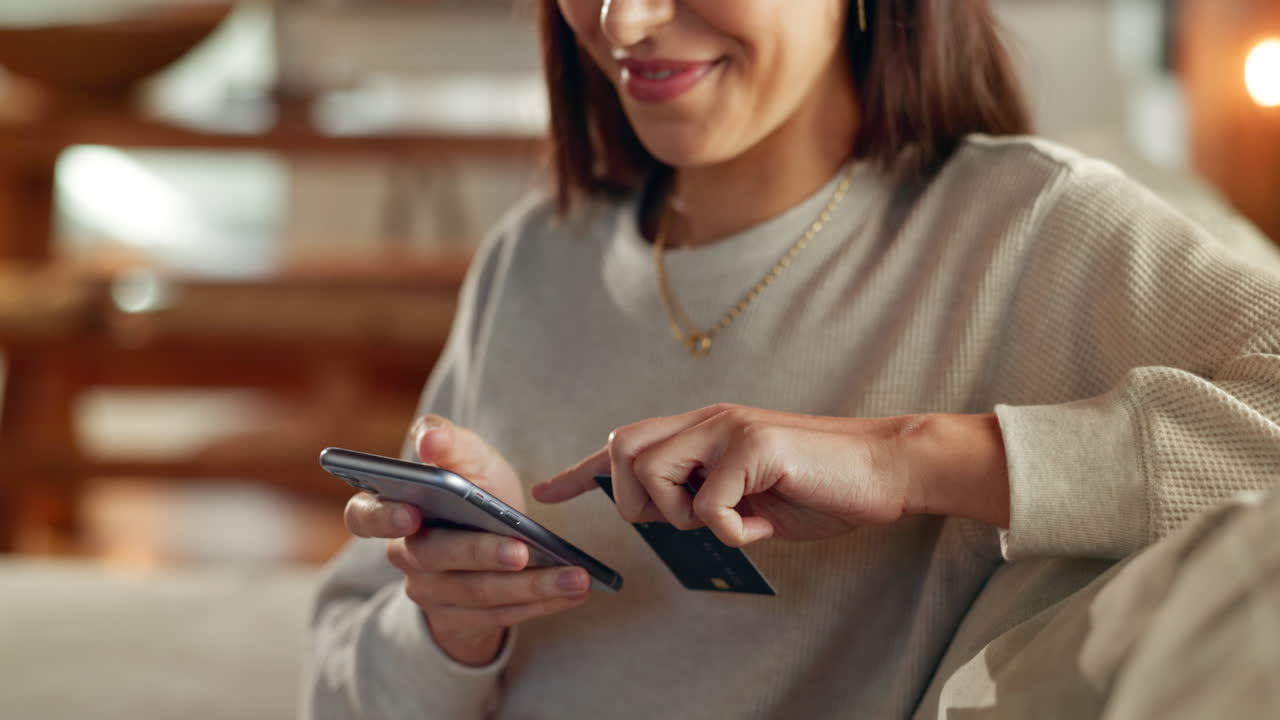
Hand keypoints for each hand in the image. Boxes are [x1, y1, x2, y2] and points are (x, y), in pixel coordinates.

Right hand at [344, 415, 590, 665]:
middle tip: (521, 550)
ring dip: (529, 586)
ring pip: (476, 594)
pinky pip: (499, 616)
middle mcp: (404, 555)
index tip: (413, 513)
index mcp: (393, 508)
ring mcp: (429, 592)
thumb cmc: (477, 485)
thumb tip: (427, 440)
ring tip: (574, 577)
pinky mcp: (459, 620)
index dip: (383, 516)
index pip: (364, 516)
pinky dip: (540, 604)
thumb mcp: (468, 456)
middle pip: (434, 558)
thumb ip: (447, 440)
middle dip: (480, 554)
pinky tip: (573, 593)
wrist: (497, 534)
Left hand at [533, 404, 1008, 547]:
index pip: (626, 443)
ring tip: (731, 519)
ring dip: (682, 514)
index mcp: (704, 429)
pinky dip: (732, 531)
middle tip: (688, 521)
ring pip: (652, 474)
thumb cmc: (822, 486)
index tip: (547, 490)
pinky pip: (708, 506)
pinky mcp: (754, 445)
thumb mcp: (752, 496)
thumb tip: (675, 522)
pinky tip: (763, 522)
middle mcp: (708, 419)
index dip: (582, 470)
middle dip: (639, 503)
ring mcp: (729, 427)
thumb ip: (708, 499)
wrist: (886, 468)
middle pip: (623, 453)